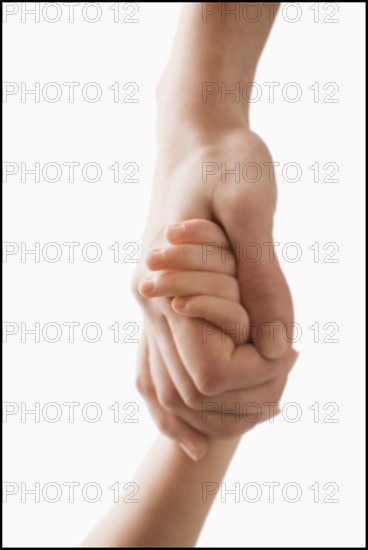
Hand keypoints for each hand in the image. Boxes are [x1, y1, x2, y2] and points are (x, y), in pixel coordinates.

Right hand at [134, 184, 294, 458]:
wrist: (193, 136)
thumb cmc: (224, 158)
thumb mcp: (251, 205)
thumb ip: (262, 278)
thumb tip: (278, 346)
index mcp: (170, 284)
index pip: (209, 370)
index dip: (255, 376)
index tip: (291, 353)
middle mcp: (150, 304)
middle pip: (188, 392)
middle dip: (239, 403)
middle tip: (284, 388)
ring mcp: (149, 304)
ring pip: (163, 388)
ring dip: (207, 415)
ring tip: (255, 416)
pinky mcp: (157, 299)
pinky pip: (151, 366)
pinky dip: (170, 405)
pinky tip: (191, 430)